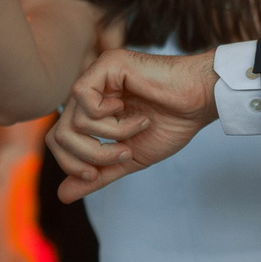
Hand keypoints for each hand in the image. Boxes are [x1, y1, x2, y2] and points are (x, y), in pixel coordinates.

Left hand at [46, 48, 218, 200]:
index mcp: (93, 112)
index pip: (59, 140)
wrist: (200, 102)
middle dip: (89, 154)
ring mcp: (96, 76)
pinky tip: (134, 111)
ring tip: (139, 127)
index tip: (94, 174)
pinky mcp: (106, 64)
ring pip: (73, 120)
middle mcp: (90, 92)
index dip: (70, 164)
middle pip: (60, 134)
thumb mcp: (130, 158)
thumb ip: (98, 174)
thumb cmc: (172, 124)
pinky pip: (83, 97)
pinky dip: (110, 116)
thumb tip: (62, 197)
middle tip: (123, 154)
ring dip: (110, 135)